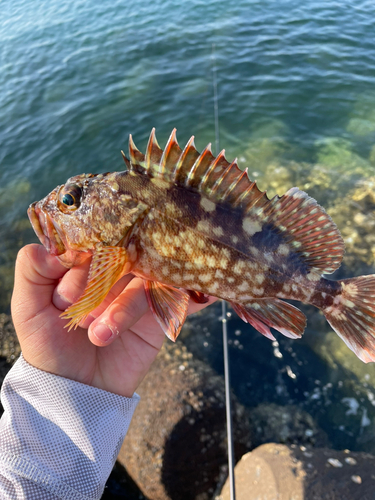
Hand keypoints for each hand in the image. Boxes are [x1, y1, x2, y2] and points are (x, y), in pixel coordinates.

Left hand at [11, 244, 215, 396]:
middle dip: (101, 286)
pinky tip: (203, 295)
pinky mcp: (161, 314)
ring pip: (145, 281)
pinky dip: (195, 294)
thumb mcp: (29, 310)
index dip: (80, 266)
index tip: (64, 299)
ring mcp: (140, 291)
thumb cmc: (50, 348)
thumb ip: (32, 272)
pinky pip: (180, 299)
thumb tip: (50, 245)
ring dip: (124, 307)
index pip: (92, 243)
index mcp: (86, 264)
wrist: (77, 392)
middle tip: (80, 320)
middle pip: (123, 256)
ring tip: (99, 336)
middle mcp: (116, 271)